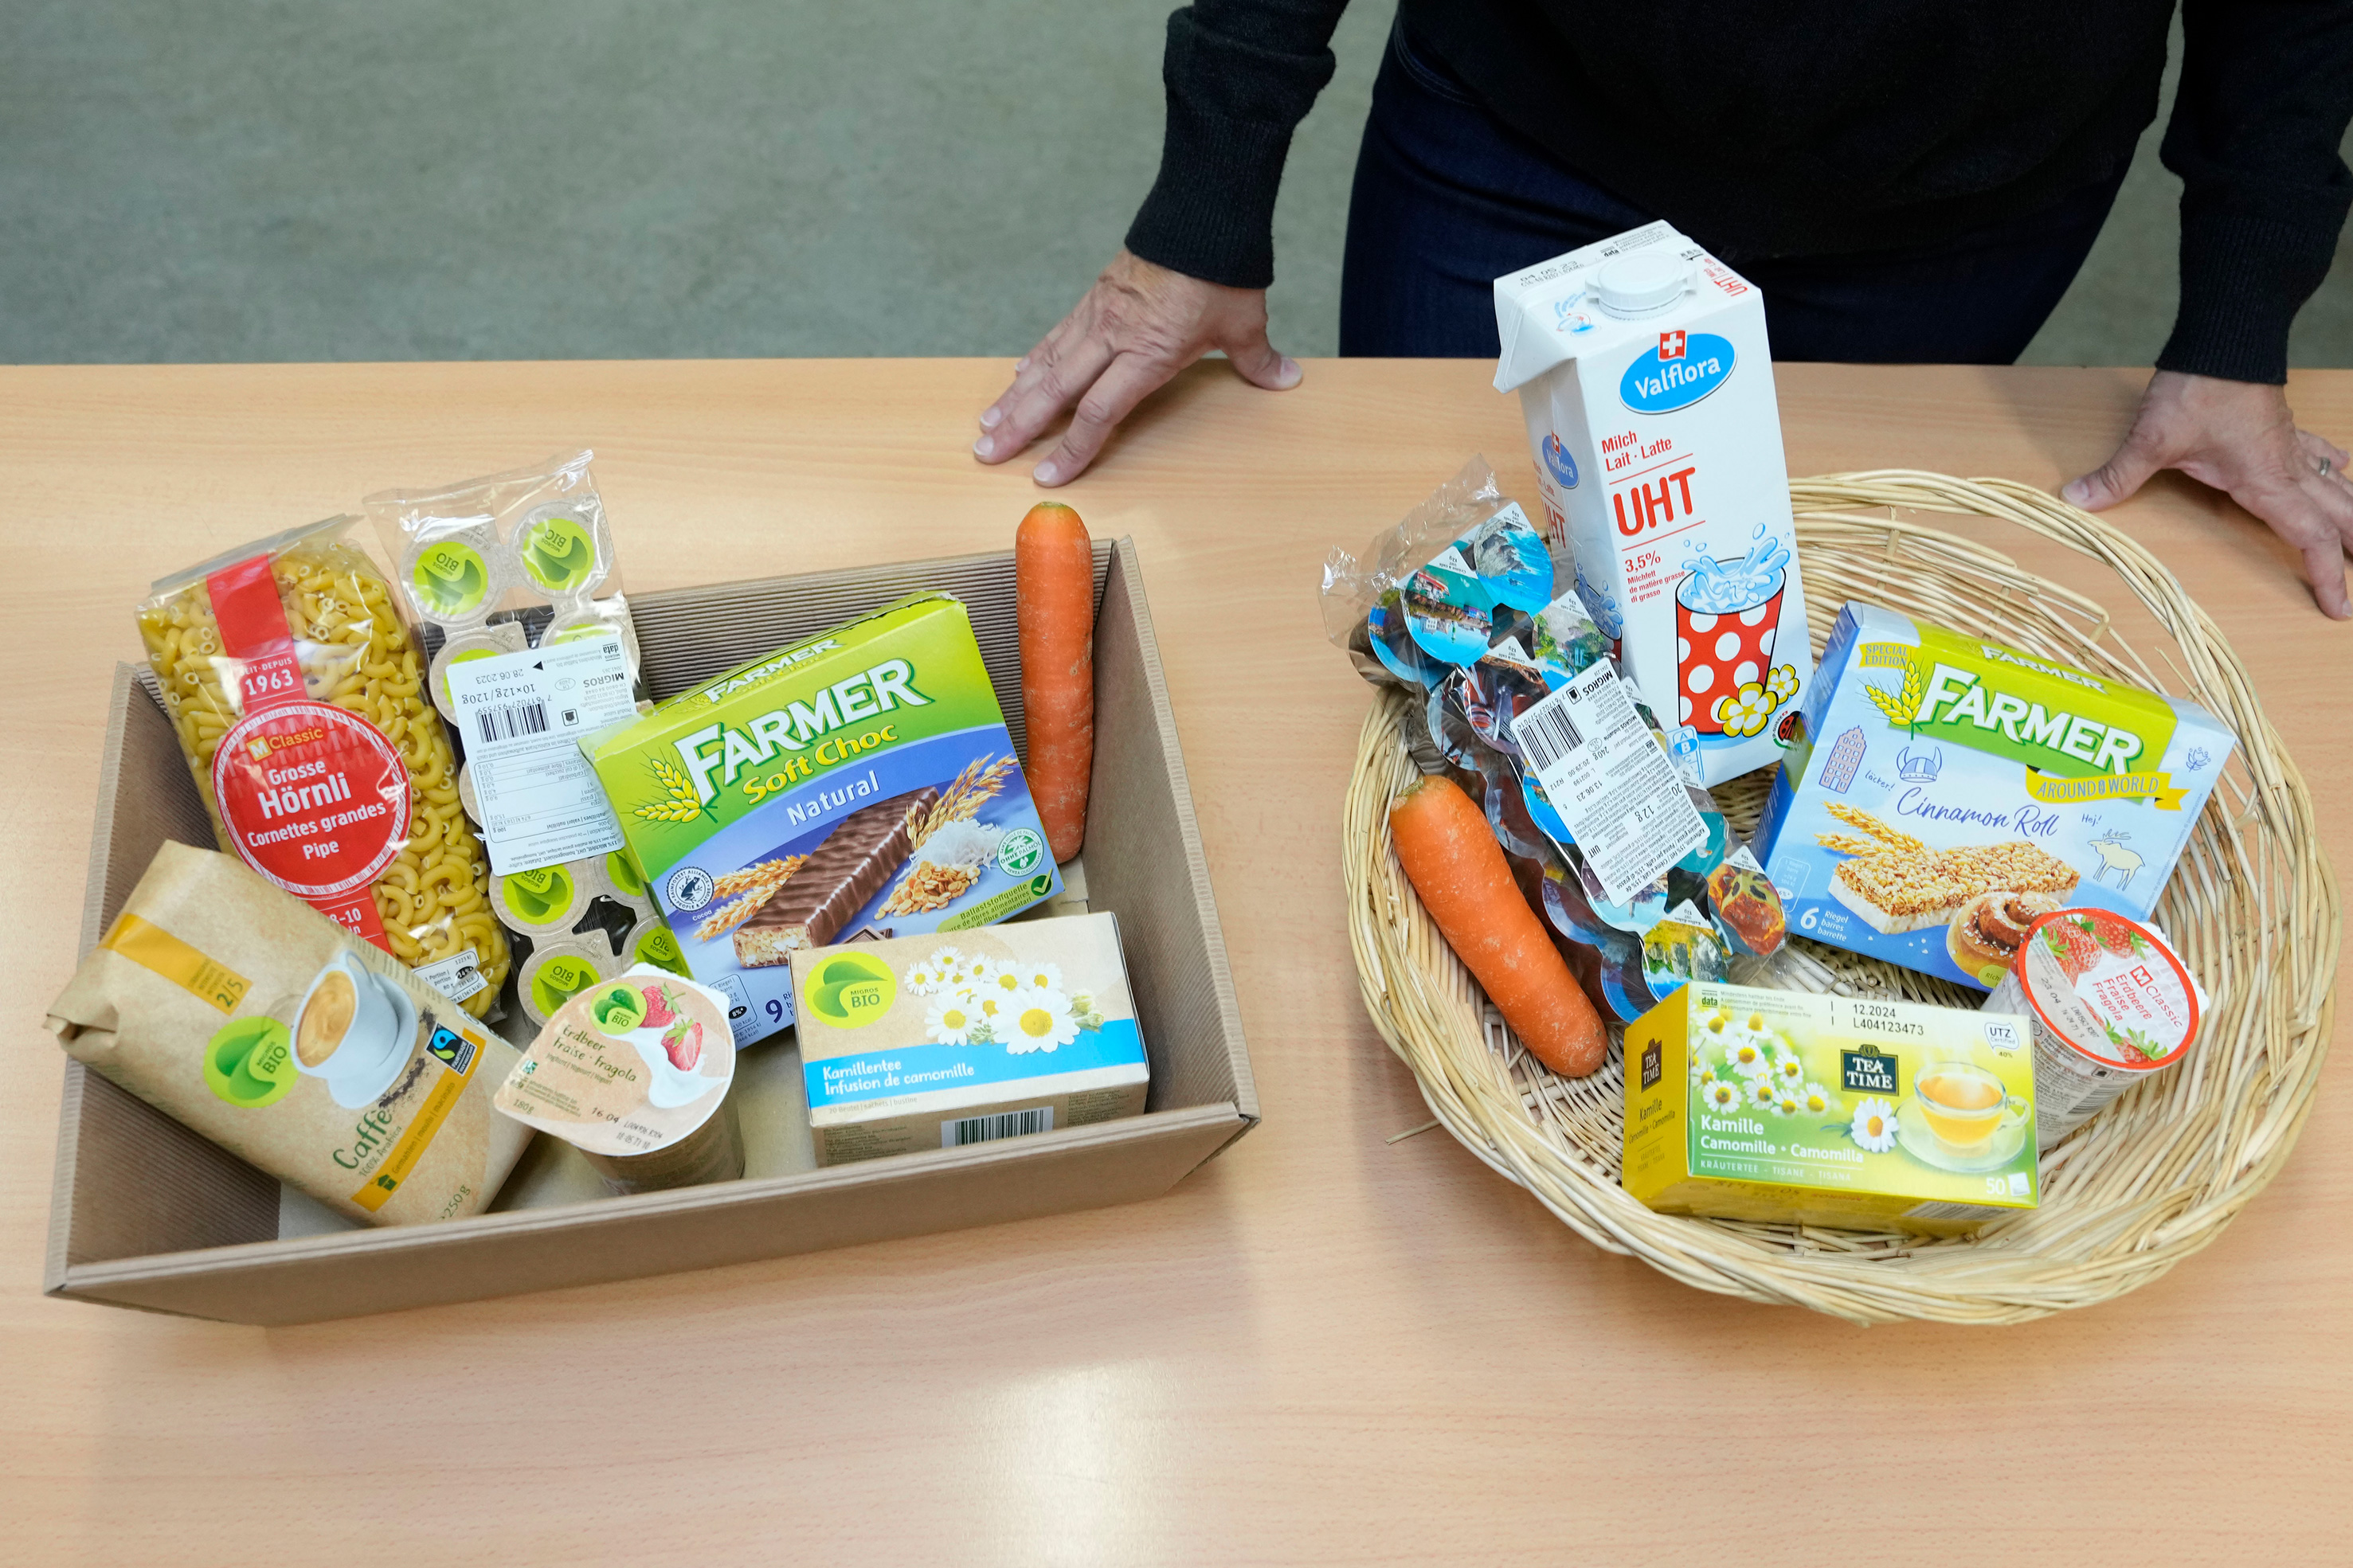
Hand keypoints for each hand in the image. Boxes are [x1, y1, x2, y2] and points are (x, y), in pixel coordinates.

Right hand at [974, 250, 1301, 485]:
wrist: (1199, 211)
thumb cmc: (1221, 270)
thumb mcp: (1243, 321)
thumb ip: (1257, 358)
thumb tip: (1285, 379)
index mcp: (1146, 353)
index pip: (1099, 411)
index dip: (1073, 448)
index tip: (1047, 475)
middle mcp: (1112, 336)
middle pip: (1055, 391)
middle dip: (1020, 426)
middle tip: (985, 454)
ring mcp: (1097, 315)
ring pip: (1046, 363)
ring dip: (1014, 396)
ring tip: (986, 424)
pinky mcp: (1094, 297)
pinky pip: (1056, 336)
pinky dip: (1033, 360)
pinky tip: (1015, 377)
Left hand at [2064, 370, 2352, 618]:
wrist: (2226, 337)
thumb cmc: (2200, 387)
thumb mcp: (2153, 440)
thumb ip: (2118, 476)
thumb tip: (2077, 501)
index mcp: (2268, 482)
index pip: (2309, 537)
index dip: (2328, 575)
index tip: (2338, 607)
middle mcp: (2289, 467)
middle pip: (2340, 514)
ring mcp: (2291, 444)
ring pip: (2339, 483)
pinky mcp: (2283, 425)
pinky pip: (2321, 452)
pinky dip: (2336, 466)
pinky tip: (2344, 467)